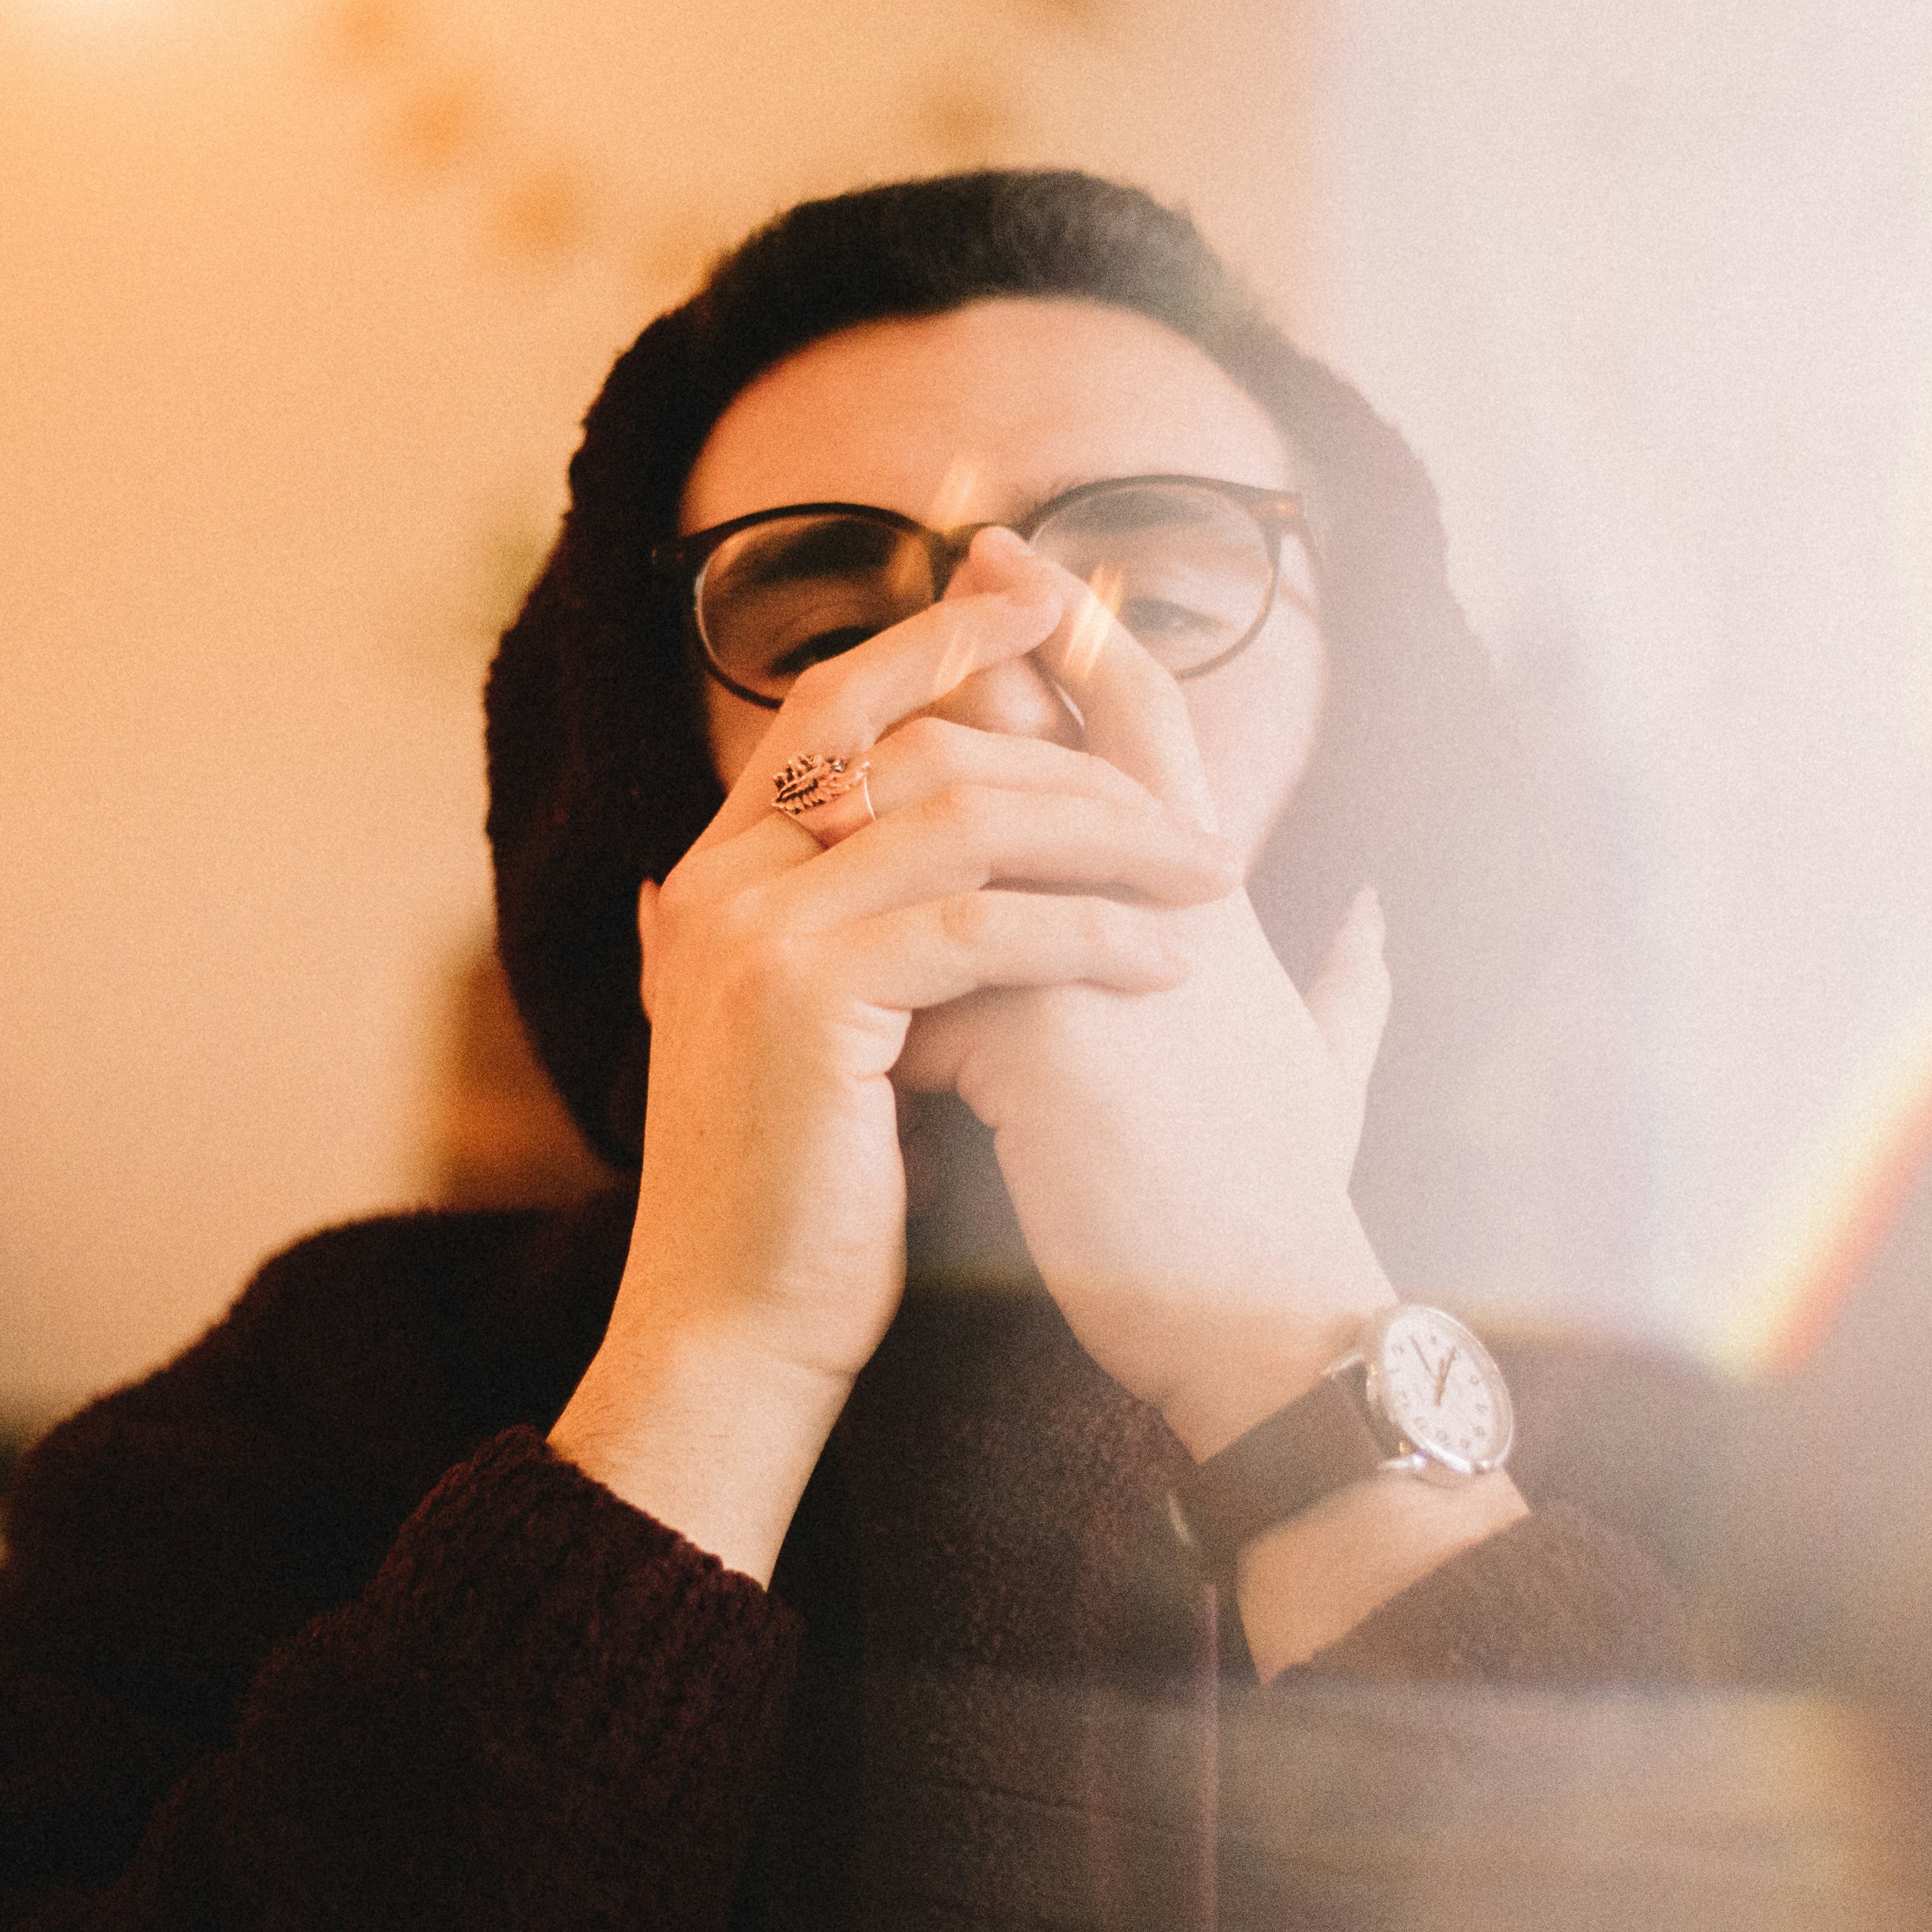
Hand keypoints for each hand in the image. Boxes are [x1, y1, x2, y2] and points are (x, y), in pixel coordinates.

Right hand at [548, 536, 1238, 1579]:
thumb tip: (927, 845)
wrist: (734, 1330)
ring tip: (1210, 875)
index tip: (1043, 601)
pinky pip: (979, 927)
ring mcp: (752, 931)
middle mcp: (721, 881)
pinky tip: (1165, 963)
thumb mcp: (828, 1032)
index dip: (937, 640)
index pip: (832, 709)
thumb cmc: (807, 1198)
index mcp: (721, 876)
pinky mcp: (804, 997)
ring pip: (963, 819)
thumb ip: (853, 929)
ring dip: (1107, 836)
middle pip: (911, 739)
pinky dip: (1087, 934)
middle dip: (1065, 743)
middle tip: (1189, 788)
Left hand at [895, 550, 1398, 1461]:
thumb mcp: (1332, 1070)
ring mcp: (1103, 959)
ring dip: (900, 832)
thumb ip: (1351, 986)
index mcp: (1213, 904)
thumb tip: (1369, 919)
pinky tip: (857, 1037)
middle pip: (1055, 731)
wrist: (1273, 1319)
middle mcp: (1166, 904)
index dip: (1095, 635)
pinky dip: (884, 999)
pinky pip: (923, 976)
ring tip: (840, 819)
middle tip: (945, 578)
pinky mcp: (1044, 1036)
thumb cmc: (1285, 1208)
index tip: (1033, 561)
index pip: (1153, 728)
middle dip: (987, 659)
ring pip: (969, 838)